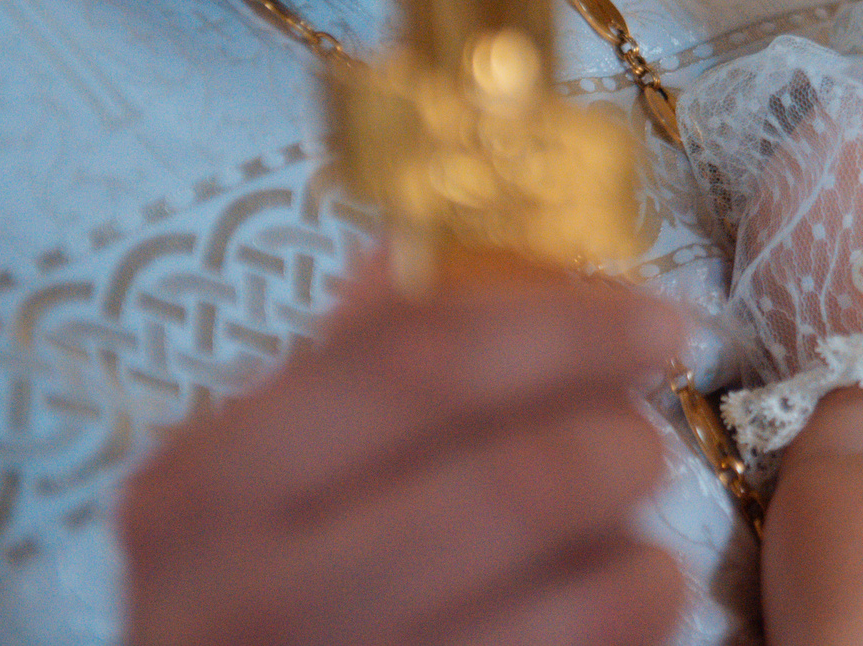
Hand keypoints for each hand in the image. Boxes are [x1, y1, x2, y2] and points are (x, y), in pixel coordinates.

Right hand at [120, 254, 689, 645]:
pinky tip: (620, 609)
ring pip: (576, 602)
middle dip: (619, 443)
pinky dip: (628, 624)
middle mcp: (255, 600)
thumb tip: (400, 254)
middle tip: (646, 438)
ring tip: (639, 542)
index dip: (563, 327)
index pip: (415, 364)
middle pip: (515, 482)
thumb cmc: (233, 606)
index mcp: (205, 492)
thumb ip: (325, 380)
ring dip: (640, 556)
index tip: (657, 317)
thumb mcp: (230, 492)